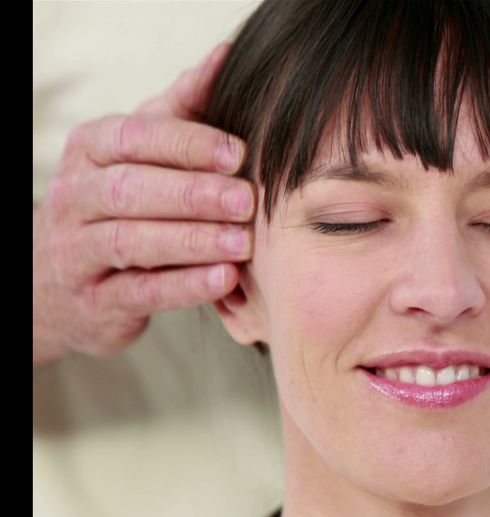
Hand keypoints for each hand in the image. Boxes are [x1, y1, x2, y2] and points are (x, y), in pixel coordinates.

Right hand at [33, 42, 253, 365]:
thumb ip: (181, 108)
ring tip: (242, 243)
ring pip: (132, 242)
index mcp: (90, 151)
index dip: (187, 144)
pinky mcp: (95, 302)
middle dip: (193, 194)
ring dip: (192, 241)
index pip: (134, 138)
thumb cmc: (122, 202)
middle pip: (131, 191)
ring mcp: (79, 252)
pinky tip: (224, 280)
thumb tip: (224, 58)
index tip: (238, 152)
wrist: (60, 282)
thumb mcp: (141, 151)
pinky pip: (140, 292)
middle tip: (247, 199)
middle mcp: (76, 197)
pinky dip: (184, 286)